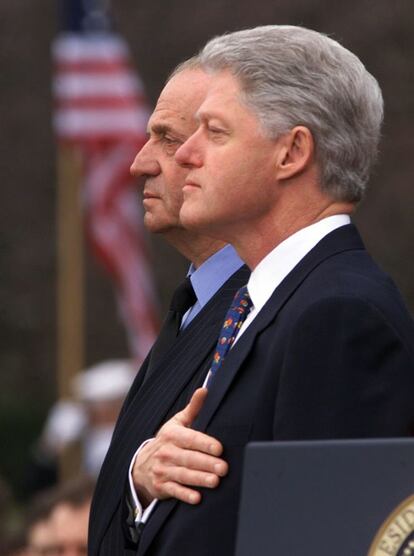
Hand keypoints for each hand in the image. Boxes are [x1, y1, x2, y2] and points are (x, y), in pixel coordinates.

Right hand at [132, 387, 227, 505]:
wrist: (141, 465)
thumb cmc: (167, 441)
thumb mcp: (177, 422)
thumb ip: (193, 408)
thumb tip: (205, 389)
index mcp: (172, 434)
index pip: (190, 438)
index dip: (204, 443)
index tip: (219, 448)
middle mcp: (166, 452)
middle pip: (189, 458)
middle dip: (206, 463)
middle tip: (224, 468)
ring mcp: (163, 470)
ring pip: (183, 475)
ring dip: (199, 479)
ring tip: (215, 481)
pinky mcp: (161, 486)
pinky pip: (174, 491)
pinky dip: (185, 495)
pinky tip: (197, 497)